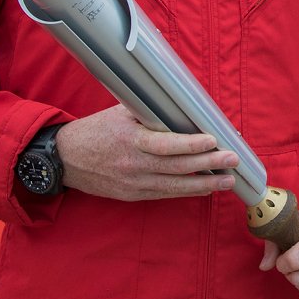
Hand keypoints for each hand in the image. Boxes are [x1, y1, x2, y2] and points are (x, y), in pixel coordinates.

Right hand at [55, 104, 238, 200]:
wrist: (66, 160)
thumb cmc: (96, 131)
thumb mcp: (120, 114)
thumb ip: (148, 112)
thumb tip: (179, 103)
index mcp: (130, 141)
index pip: (165, 145)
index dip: (190, 145)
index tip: (212, 140)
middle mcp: (134, 166)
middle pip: (177, 168)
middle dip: (208, 165)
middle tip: (232, 161)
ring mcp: (134, 184)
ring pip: (175, 187)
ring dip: (204, 184)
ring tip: (228, 181)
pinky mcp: (133, 195)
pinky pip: (165, 195)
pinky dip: (187, 192)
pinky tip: (206, 189)